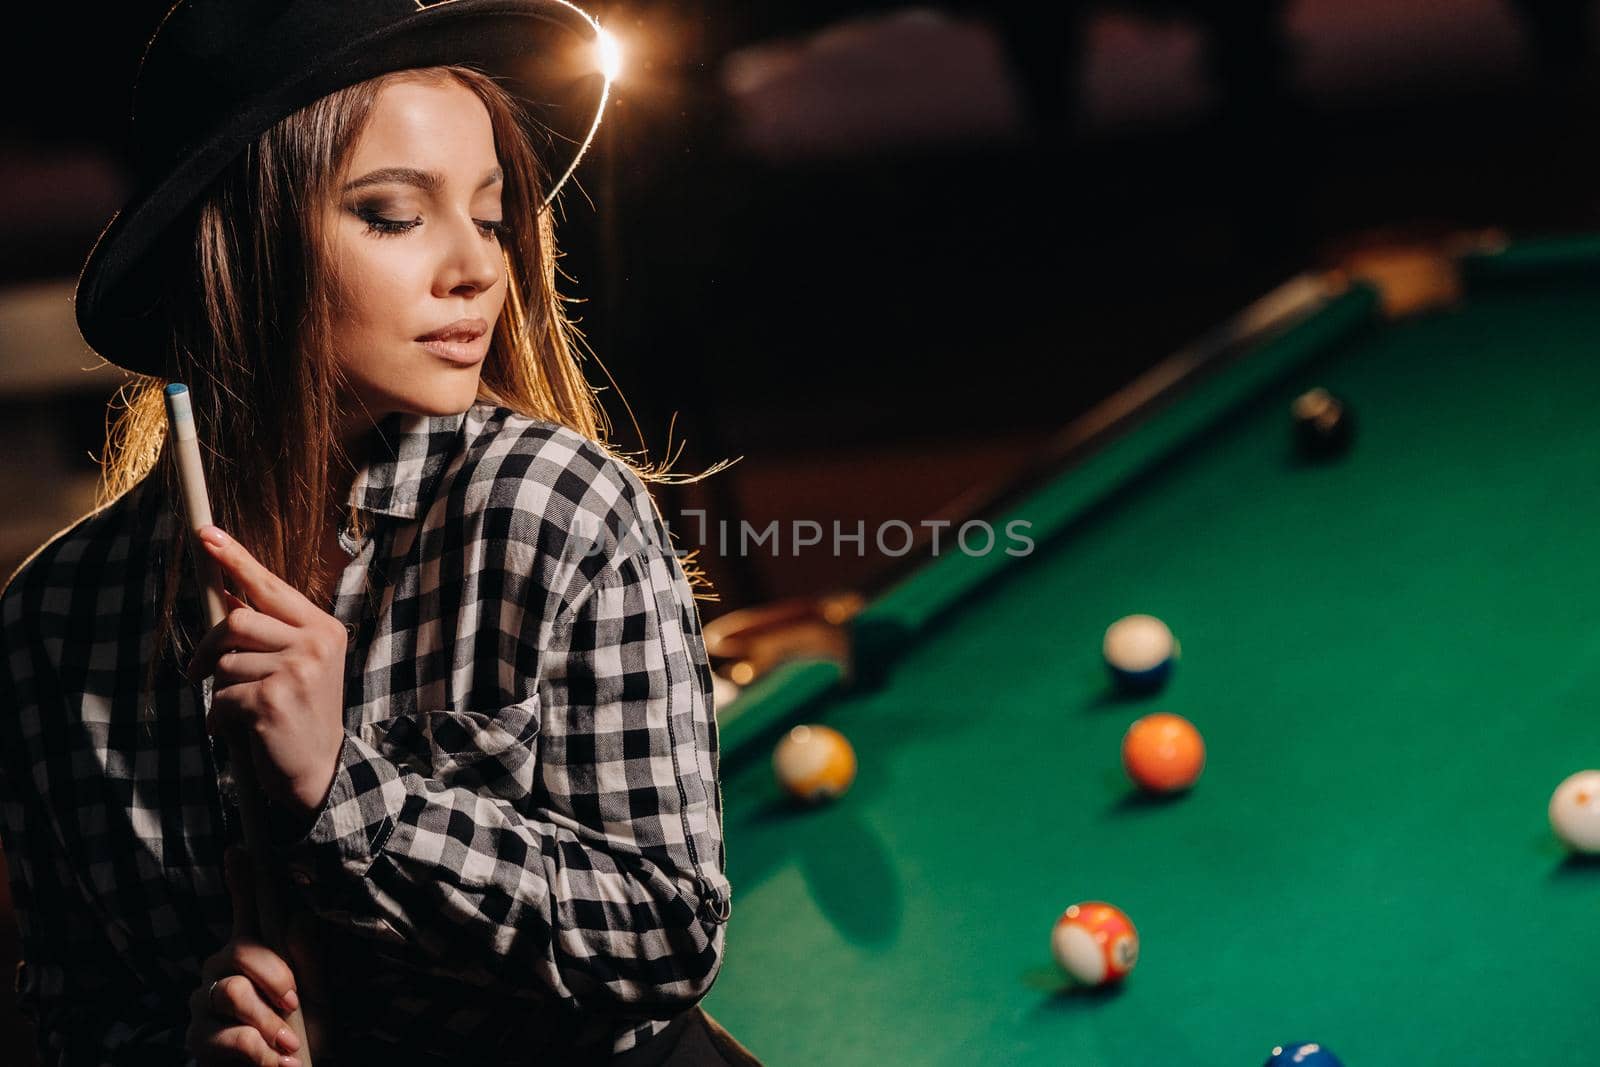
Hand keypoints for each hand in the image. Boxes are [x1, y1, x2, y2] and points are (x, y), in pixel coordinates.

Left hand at [185, 525, 346, 818]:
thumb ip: (265, 630)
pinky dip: (219, 717)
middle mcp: (316, 643)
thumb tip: (223, 596)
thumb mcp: (293, 664)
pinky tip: (239, 730)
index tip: (205, 533)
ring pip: (224, 662)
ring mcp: (298, 670)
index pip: (270, 586)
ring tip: (240, 711)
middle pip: (236, 621)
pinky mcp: (273, 699)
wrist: (319, 769)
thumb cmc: (300, 713)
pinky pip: (221, 696)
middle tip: (198, 672)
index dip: (235, 559)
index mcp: (322, 628)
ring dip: (220, 690)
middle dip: (209, 649)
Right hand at [186, 847, 303, 1065]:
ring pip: (231, 992)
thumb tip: (295, 915)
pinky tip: (277, 1063)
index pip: (247, 911)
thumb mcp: (318, 996)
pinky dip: (262, 1052)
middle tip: (294, 1002)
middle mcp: (221, 972)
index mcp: (254, 955)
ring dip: (269, 1021)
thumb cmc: (303, 1039)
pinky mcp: (198, 1040)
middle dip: (274, 976)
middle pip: (238, 950)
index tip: (242, 847)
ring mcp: (204, 1005)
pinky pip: (231, 1035)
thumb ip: (306, 957)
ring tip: (288, 1043)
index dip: (242, 879)